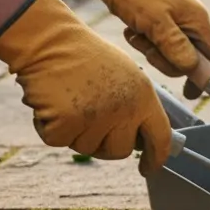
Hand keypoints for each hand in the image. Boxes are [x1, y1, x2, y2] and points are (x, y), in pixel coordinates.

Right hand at [0, 0, 173, 175]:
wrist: (51, 42)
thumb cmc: (87, 57)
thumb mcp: (128, 76)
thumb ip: (137, 106)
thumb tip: (142, 139)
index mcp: (144, 97)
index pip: (160, 138)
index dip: (157, 158)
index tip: (149, 167)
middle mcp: (124, 111)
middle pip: (120, 151)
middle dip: (106, 143)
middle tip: (92, 121)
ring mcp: (95, 119)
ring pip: (87, 147)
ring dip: (76, 132)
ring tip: (72, 101)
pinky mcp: (66, 123)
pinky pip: (58, 141)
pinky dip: (50, 127)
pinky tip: (52, 103)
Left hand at [77, 0, 209, 98]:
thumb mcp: (155, 22)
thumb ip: (175, 46)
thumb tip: (192, 69)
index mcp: (197, 20)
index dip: (203, 76)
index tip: (189, 93)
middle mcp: (191, 21)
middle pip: (189, 58)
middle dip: (166, 60)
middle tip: (148, 49)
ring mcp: (176, 20)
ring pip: (170, 51)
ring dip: (151, 49)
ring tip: (137, 34)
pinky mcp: (160, 19)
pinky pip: (157, 41)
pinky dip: (144, 40)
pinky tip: (132, 29)